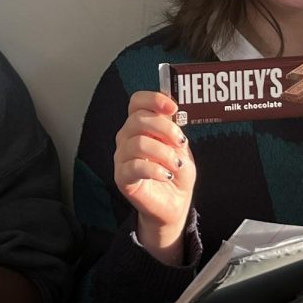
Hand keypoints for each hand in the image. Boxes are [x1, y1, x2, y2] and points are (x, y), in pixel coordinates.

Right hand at [113, 91, 194, 264]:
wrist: (174, 204)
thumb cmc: (175, 172)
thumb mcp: (181, 148)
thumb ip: (174, 132)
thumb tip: (173, 118)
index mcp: (140, 125)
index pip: (137, 101)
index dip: (153, 99)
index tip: (173, 108)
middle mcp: (127, 137)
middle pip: (138, 119)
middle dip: (164, 128)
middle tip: (181, 141)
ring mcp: (122, 157)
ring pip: (138, 143)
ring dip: (163, 152)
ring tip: (176, 164)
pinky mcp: (122, 177)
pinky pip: (135, 167)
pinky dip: (155, 169)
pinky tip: (166, 175)